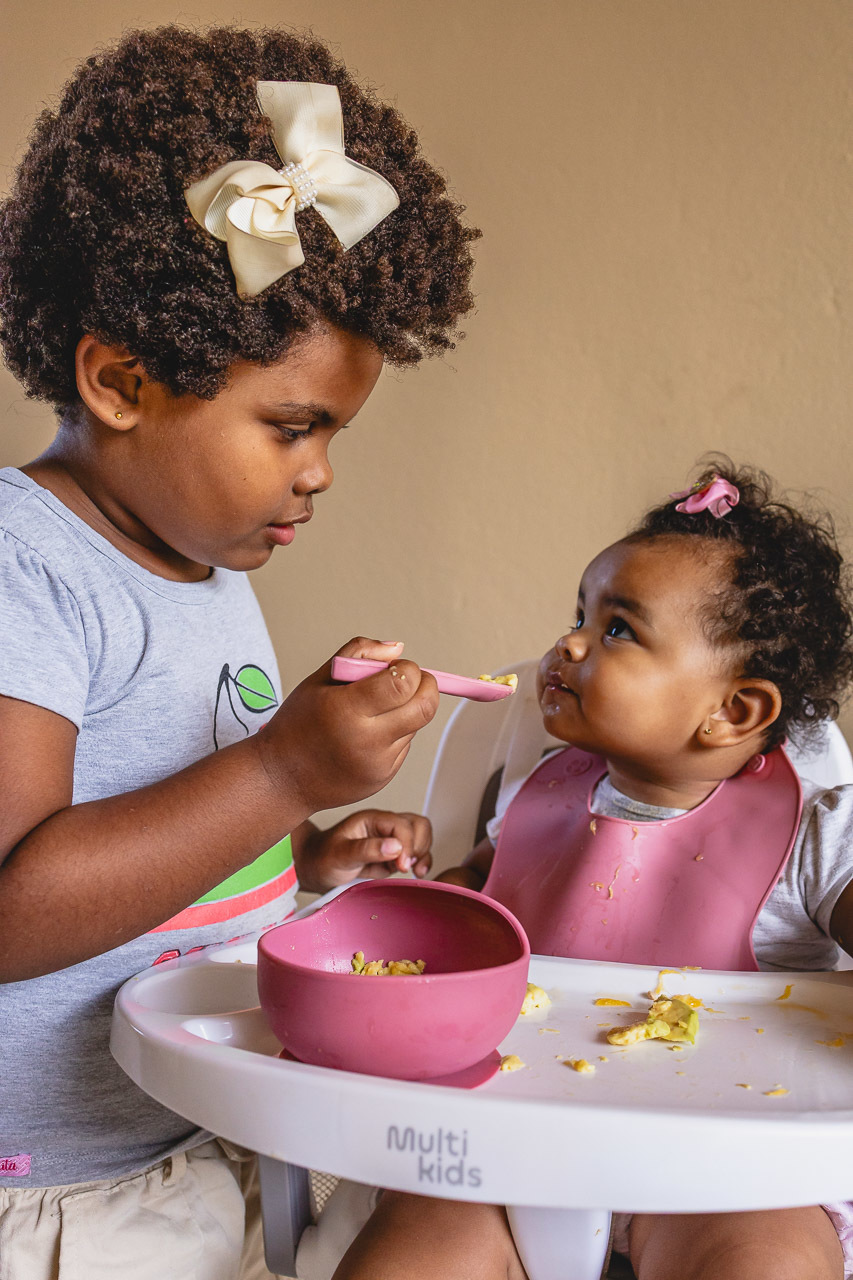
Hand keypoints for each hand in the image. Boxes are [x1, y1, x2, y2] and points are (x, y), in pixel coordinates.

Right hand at [254, 638, 439, 815]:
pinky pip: (404, 745)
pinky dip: (395, 733)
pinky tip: (366, 736)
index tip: (396, 668)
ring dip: (406, 710)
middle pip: (425, 707)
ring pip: (416, 725)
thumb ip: (359, 653)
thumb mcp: (318, 679)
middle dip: (426, 686)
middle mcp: (366, 740)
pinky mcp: (384, 778)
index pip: (404, 683)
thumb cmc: (297, 724)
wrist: (282, 779)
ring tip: (373, 712)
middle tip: (409, 681)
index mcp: (346, 709)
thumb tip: (398, 650)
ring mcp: (378, 764)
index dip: (409, 669)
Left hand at [294, 811, 432, 893]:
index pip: (403, 825)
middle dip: (418, 846)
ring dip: (423, 853)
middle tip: (406, 866)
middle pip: (418, 825)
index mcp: (373, 819)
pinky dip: (421, 861)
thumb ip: (366, 849)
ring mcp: (391, 840)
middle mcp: (385, 827)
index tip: (401, 865)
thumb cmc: (323, 858)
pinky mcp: (393, 855)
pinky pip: (417, 853)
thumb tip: (395, 846)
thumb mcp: (340, 855)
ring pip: (421, 837)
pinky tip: (415, 872)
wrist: (315, 868)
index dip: (407, 845)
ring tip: (413, 869)